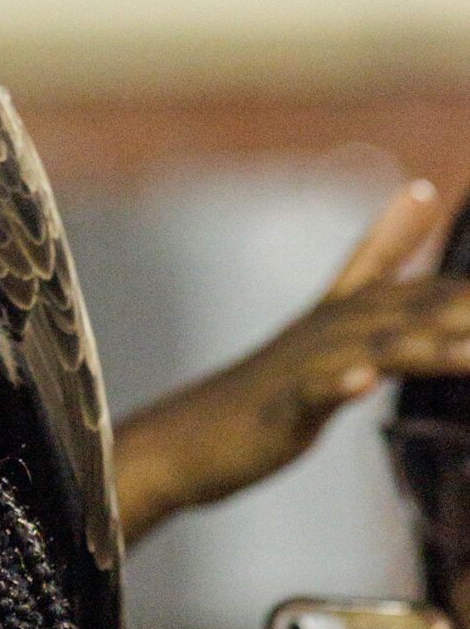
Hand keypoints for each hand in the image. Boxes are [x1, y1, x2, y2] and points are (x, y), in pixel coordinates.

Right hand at [114, 181, 469, 542]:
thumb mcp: (331, 316)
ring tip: (468, 354)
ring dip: (425, 348)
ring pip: (374, 348)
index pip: (436, 293)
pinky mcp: (281, 408)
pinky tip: (361, 382)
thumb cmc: (268, 387)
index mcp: (354, 310)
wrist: (187, 439)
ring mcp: (306, 366)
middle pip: (417, 311)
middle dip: (464, 313)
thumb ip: (378, 254)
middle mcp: (334, 327)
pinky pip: (311, 393)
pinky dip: (338, 384)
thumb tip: (421, 188)